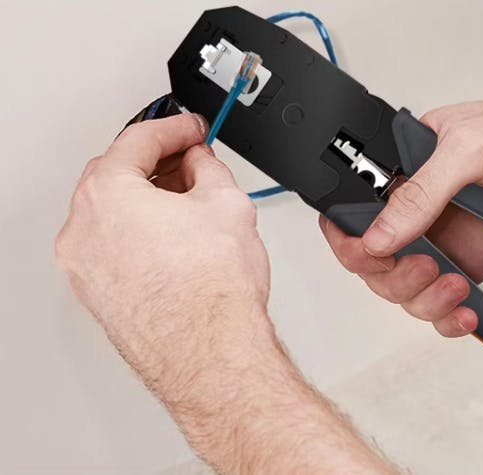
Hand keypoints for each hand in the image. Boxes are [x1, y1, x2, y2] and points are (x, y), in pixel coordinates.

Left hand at [55, 114, 270, 403]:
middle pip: (118, 176)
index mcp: (106, 195)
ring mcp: (86, 268)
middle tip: (194, 163)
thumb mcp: (227, 202)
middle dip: (160, 164)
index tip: (192, 129)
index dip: (174, 128)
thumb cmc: (213, 292)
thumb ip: (208, 166)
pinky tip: (178, 241)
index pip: (137, 140)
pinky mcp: (99, 297)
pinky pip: (117, 249)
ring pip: (116, 215)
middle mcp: (83, 231)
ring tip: (192, 204)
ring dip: (151, 201)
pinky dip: (142, 235)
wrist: (212, 354)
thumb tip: (200, 162)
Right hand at [322, 79, 482, 336]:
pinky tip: (465, 311)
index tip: (371, 256)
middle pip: (375, 260)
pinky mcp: (470, 264)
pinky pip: (441, 301)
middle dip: (393, 275)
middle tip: (424, 267)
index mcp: (406, 168)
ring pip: (405, 288)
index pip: (356, 210)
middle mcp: (419, 207)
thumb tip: (378, 233)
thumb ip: (419, 193)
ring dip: (423, 298)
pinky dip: (447, 315)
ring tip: (455, 288)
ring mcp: (443, 238)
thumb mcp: (469, 151)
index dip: (353, 239)